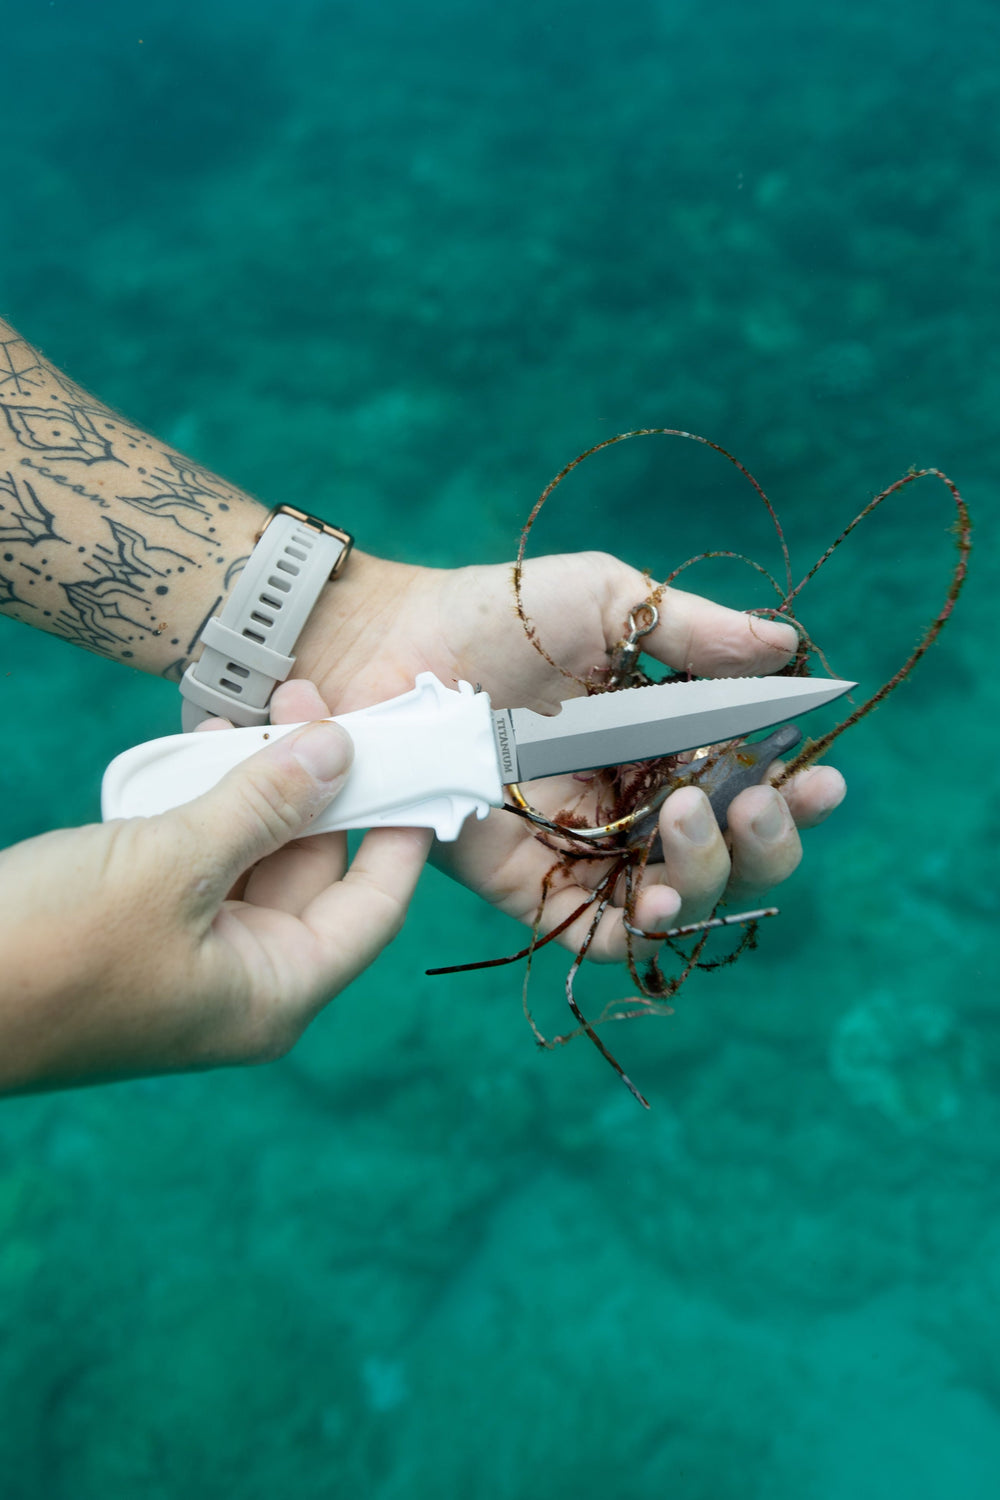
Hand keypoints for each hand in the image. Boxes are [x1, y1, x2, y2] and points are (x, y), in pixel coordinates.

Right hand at [0, 681, 428, 1094]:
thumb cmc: (51, 947)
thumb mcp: (172, 862)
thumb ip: (264, 803)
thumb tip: (340, 748)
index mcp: (274, 992)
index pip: (374, 906)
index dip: (399, 829)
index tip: (414, 756)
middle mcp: (243, 981)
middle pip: (312, 870)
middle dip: (314, 783)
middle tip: (309, 695)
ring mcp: (190, 956)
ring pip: (250, 854)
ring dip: (254, 784)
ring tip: (260, 705)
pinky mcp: (140, 928)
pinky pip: (196, 857)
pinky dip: (201, 803)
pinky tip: (201, 744)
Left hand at [294, 551, 845, 957]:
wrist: (394, 643)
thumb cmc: (498, 610)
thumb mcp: (608, 600)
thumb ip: (694, 630)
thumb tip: (788, 646)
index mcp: (664, 742)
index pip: (752, 788)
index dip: (798, 797)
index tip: (823, 778)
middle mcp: (634, 805)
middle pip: (732, 859)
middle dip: (768, 843)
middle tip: (753, 800)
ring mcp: (583, 850)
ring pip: (679, 903)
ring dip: (710, 877)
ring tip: (695, 817)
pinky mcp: (528, 885)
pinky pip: (598, 934)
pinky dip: (643, 932)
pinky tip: (660, 899)